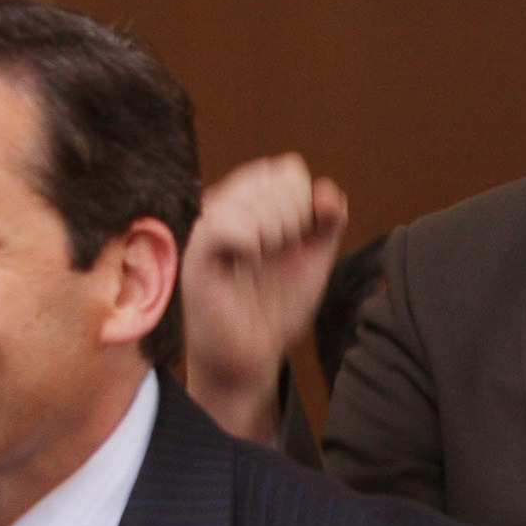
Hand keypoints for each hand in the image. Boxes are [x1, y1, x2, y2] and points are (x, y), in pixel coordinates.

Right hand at [179, 154, 348, 440]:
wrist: (252, 355)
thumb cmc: (276, 306)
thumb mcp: (314, 258)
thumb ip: (328, 219)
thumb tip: (326, 190)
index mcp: (250, 201)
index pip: (288, 171)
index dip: (307, 203)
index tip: (300, 239)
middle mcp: (225, 205)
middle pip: (276, 179)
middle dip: (294, 218)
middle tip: (280, 252)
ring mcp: (209, 225)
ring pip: (254, 197)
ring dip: (275, 232)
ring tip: (263, 259)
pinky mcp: (196, 252)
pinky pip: (224, 223)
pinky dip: (250, 239)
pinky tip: (251, 257)